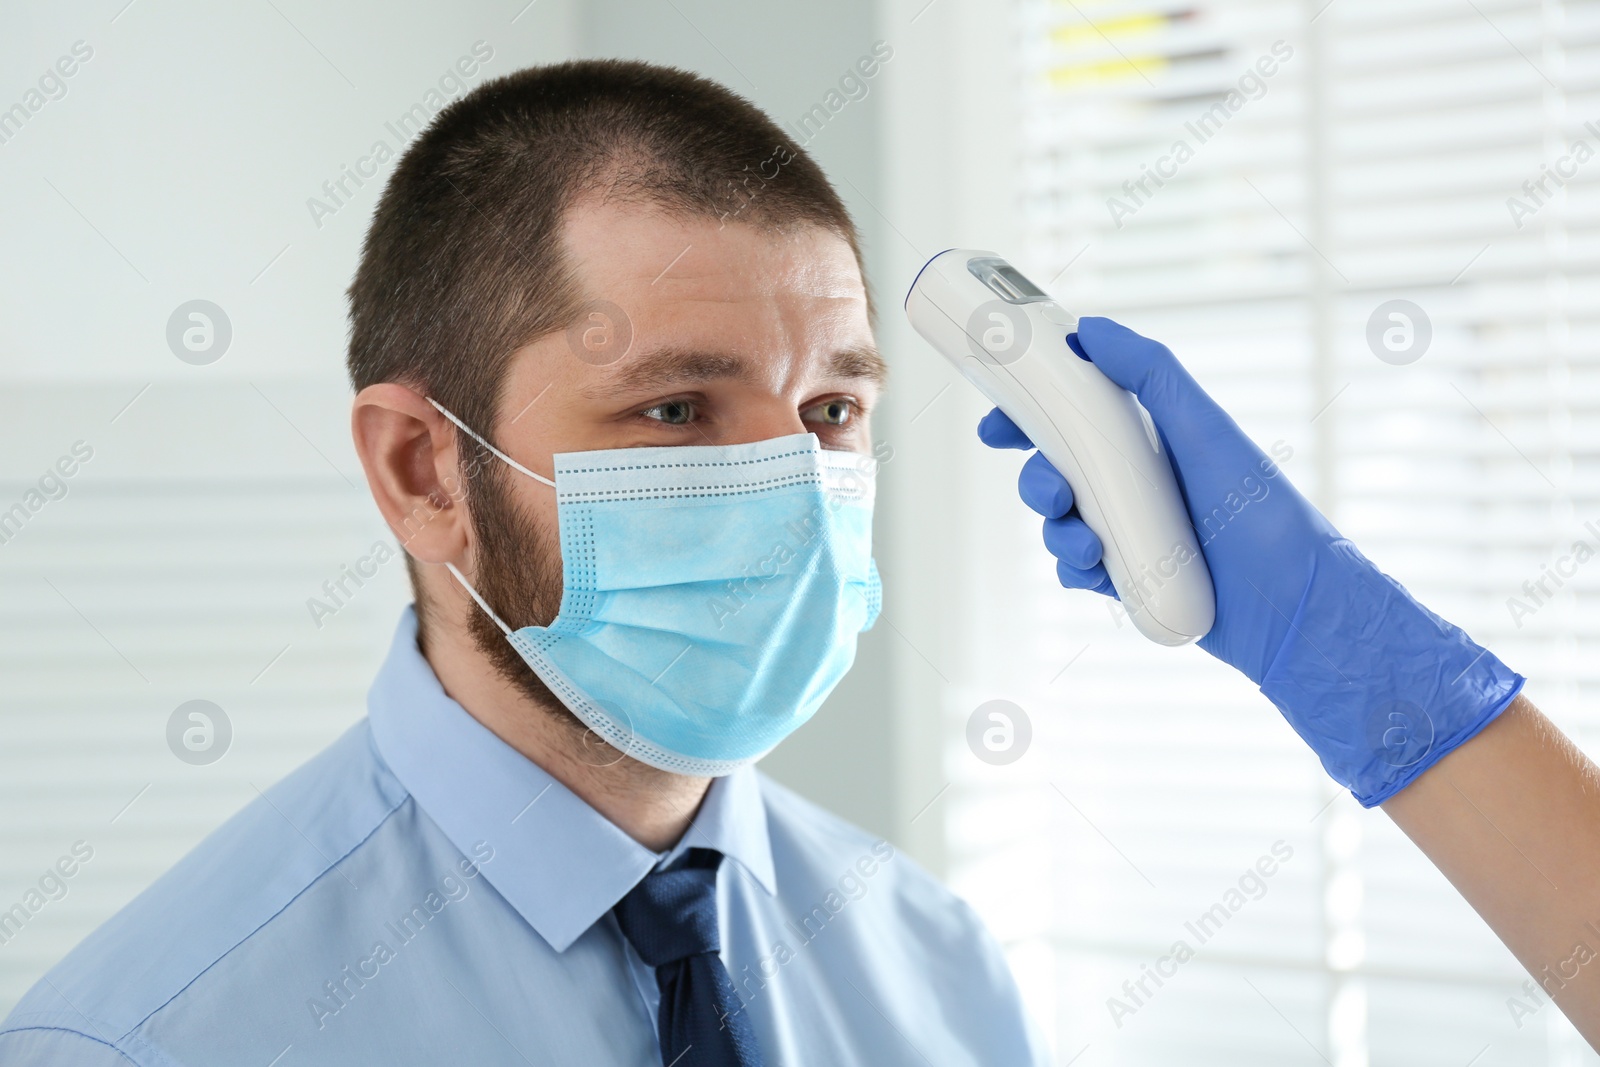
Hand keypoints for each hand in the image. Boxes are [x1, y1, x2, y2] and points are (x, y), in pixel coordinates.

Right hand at [978, 316, 1523, 804]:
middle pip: (1055, 471)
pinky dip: (1074, 571)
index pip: (1074, 417)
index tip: (997, 425)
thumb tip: (1089, 329)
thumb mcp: (1204, 428)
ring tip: (1088, 546)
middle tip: (1054, 494)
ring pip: (1060, 524)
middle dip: (1036, 482)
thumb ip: (1150, 372)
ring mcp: (1132, 532)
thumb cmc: (1261, 512)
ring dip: (1056, 533)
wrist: (1292, 607)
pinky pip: (1077, 572)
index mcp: (1151, 438)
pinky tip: (1096, 575)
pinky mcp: (1131, 580)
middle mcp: (1138, 482)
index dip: (1028, 417)